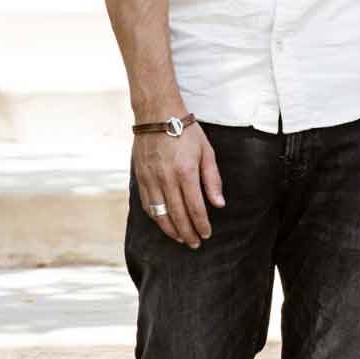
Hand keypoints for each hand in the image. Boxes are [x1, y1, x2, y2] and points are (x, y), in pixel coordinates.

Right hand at [132, 124, 223, 247]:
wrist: (157, 114)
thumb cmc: (186, 131)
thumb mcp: (207, 151)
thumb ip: (212, 179)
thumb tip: (219, 204)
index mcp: (186, 171)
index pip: (195, 207)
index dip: (201, 224)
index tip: (207, 234)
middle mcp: (166, 178)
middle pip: (177, 215)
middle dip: (187, 233)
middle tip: (195, 244)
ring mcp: (150, 179)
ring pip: (160, 214)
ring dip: (170, 230)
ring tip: (181, 239)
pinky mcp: (140, 177)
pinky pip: (148, 204)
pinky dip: (156, 218)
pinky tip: (164, 224)